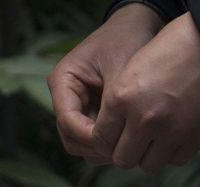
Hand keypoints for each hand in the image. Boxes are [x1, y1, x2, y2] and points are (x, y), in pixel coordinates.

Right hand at [47, 4, 161, 161]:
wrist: (136, 25)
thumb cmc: (126, 38)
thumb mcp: (121, 69)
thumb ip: (113, 104)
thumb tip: (110, 138)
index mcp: (62, 81)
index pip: (68, 120)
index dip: (89, 135)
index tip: (115, 140)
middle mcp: (64, 96)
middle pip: (70, 137)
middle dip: (94, 145)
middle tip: (123, 149)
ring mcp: (76, 105)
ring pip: (81, 141)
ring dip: (101, 147)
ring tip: (128, 144)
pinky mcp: (89, 111)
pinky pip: (94, 135)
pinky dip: (108, 140)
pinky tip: (128, 138)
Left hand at [91, 14, 199, 172]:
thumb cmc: (170, 50)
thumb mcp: (132, 71)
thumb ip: (118, 105)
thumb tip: (110, 138)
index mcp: (121, 99)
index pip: (101, 141)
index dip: (106, 141)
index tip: (115, 137)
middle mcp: (144, 119)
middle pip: (123, 160)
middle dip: (127, 152)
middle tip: (136, 140)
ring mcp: (171, 131)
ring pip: (148, 166)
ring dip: (150, 155)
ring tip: (156, 137)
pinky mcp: (195, 136)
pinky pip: (175, 160)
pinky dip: (173, 152)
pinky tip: (175, 135)